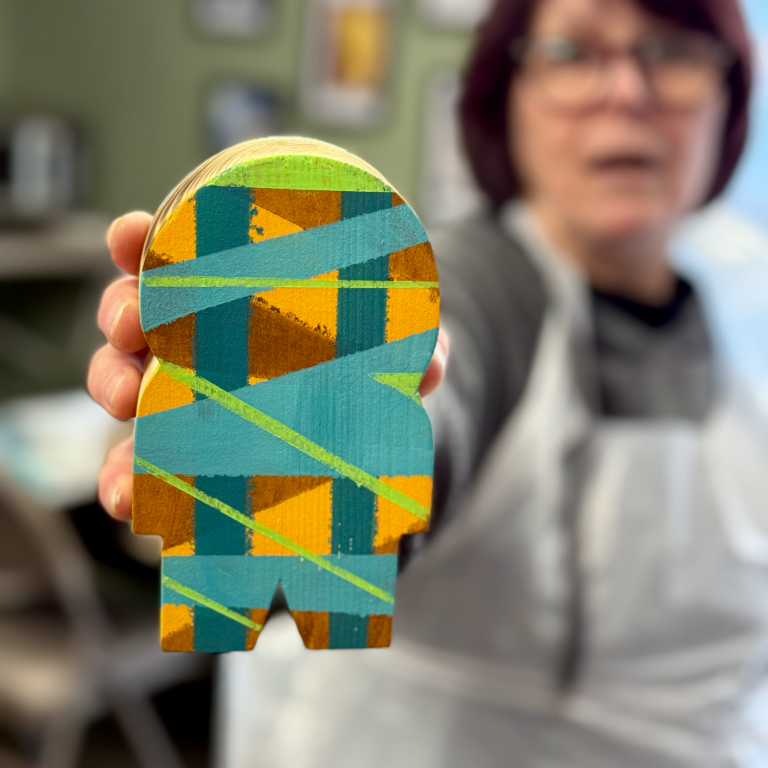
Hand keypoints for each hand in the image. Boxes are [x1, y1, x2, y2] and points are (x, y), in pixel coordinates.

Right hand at [89, 212, 449, 520]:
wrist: (354, 438)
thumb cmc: (358, 372)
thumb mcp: (386, 355)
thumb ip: (410, 349)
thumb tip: (431, 367)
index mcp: (233, 298)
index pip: (178, 256)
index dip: (143, 241)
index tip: (130, 236)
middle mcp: (197, 340)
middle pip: (138, 312)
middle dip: (122, 311)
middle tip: (132, 324)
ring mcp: (181, 396)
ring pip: (123, 382)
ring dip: (110, 388)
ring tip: (126, 406)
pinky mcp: (181, 454)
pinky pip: (139, 463)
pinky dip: (123, 479)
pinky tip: (126, 498)